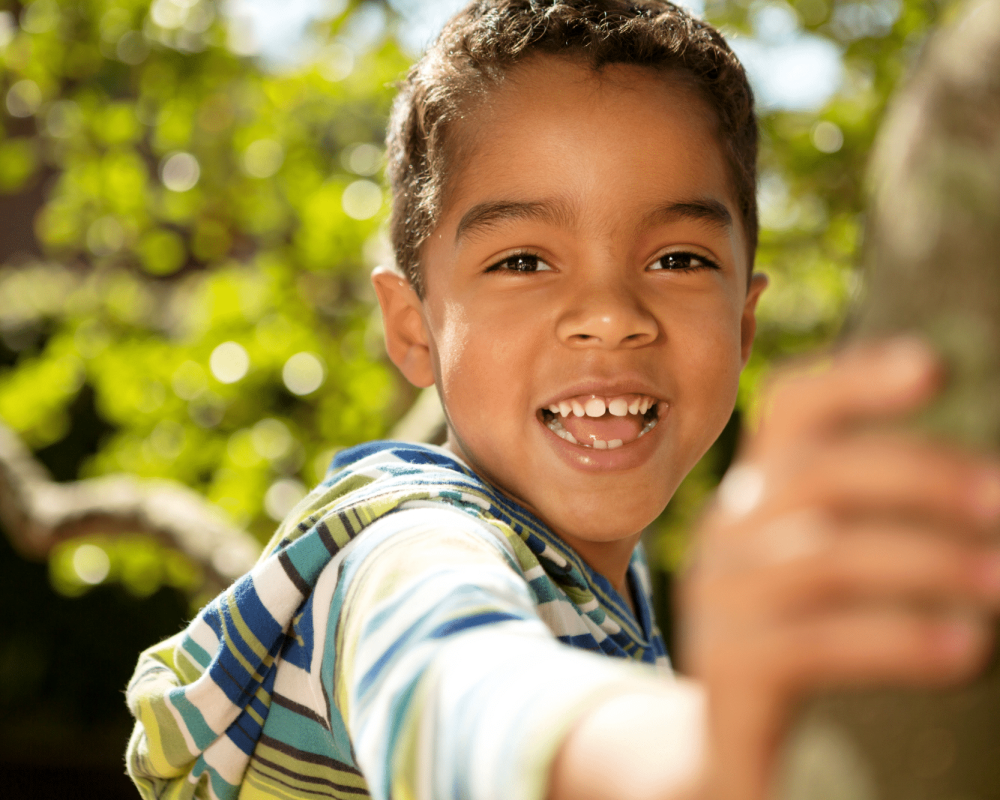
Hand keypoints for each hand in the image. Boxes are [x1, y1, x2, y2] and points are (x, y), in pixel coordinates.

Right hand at [680, 338, 999, 799]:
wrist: (725, 751)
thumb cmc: (805, 645)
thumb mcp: (828, 571)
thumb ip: (876, 522)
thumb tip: (988, 492)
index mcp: (760, 492)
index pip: (792, 412)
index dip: (855, 380)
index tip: (935, 367)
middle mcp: (730, 530)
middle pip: (816, 475)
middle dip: (917, 476)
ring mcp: (721, 599)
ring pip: (823, 558)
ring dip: (927, 563)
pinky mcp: (729, 671)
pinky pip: (814, 643)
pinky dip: (896, 640)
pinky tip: (964, 651)